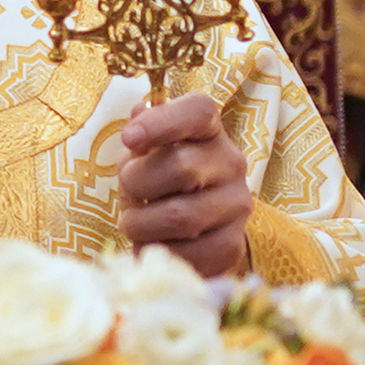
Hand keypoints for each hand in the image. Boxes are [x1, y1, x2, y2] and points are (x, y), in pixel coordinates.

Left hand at [118, 92, 253, 276]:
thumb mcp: (145, 155)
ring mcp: (236, 205)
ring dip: (141, 224)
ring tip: (136, 223)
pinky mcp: (232, 245)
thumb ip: (141, 138)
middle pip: (180, 166)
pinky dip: (157, 251)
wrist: (195, 233)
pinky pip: (185, 253)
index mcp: (209, 130)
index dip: (160, 122)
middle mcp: (231, 163)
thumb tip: (139, 113)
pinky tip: (153, 243)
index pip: (196, 112)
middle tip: (129, 195)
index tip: (128, 138)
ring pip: (180, 216)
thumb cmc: (161, 184)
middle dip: (137, 184)